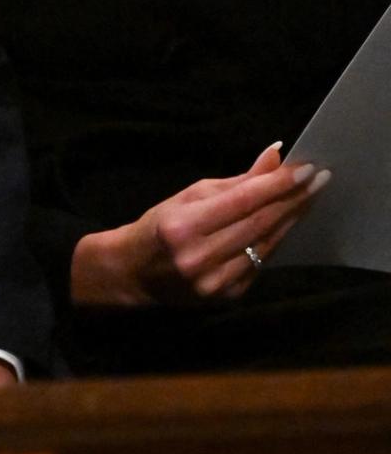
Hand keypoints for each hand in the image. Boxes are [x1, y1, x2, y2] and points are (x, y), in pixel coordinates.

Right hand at [69, 143, 329, 306]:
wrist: (134, 272)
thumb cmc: (159, 226)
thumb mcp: (188, 196)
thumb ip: (235, 182)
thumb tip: (274, 157)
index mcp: (183, 226)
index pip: (242, 201)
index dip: (276, 184)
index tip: (305, 168)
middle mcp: (200, 256)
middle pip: (259, 223)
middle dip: (292, 199)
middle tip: (318, 179)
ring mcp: (215, 281)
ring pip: (266, 245)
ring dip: (290, 220)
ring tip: (308, 199)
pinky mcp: (228, 296)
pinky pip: (261, 263)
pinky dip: (275, 241)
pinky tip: (285, 225)